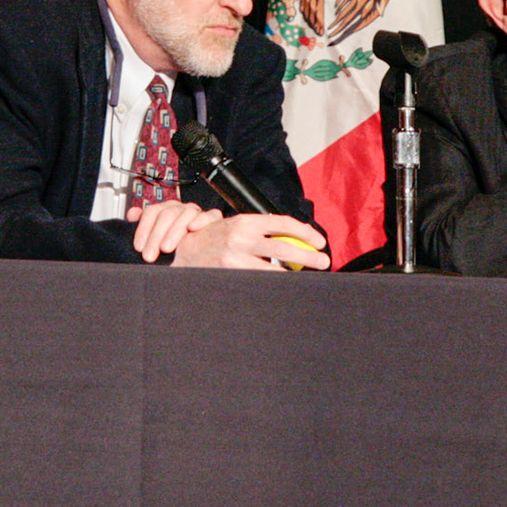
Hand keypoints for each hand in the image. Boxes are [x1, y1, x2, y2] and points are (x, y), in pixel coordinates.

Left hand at [126, 200, 218, 261]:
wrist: (201, 251)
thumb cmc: (177, 244)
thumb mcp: (158, 237)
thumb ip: (144, 224)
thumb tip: (132, 214)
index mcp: (167, 209)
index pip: (153, 211)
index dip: (143, 229)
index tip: (139, 247)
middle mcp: (181, 209)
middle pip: (167, 213)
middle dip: (156, 235)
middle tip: (149, 255)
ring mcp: (197, 212)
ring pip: (186, 213)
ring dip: (174, 231)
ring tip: (166, 248)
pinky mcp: (214, 218)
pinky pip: (210, 215)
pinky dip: (201, 220)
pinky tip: (192, 229)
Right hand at [169, 213, 330, 270]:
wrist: (182, 253)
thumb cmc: (213, 240)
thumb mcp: (236, 227)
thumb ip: (260, 231)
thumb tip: (294, 237)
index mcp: (245, 220)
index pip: (283, 223)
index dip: (305, 232)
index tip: (319, 241)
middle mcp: (241, 237)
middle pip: (285, 247)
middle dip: (309, 256)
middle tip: (323, 261)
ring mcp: (234, 258)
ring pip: (274, 269)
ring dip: (293, 274)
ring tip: (306, 277)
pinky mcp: (230, 275)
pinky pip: (259, 281)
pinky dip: (272, 284)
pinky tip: (282, 286)